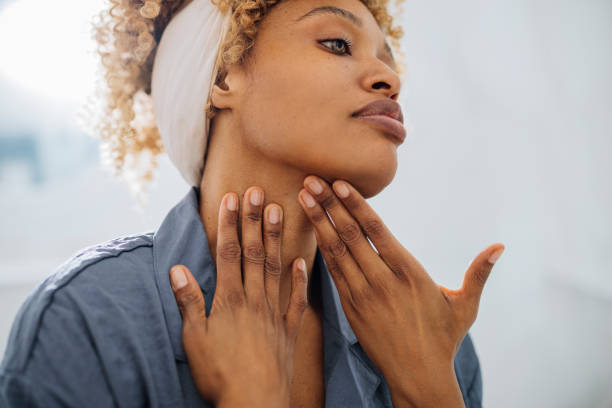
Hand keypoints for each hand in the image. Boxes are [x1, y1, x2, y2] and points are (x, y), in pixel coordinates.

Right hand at [169, 187, 307, 407]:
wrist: (254, 404)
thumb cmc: (219, 375)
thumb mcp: (195, 339)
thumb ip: (189, 302)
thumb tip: (177, 269)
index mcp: (230, 300)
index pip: (229, 253)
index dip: (230, 224)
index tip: (232, 198)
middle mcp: (254, 299)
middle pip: (254, 253)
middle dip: (255, 220)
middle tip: (259, 191)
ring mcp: (275, 313)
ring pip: (275, 268)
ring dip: (276, 239)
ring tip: (280, 211)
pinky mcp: (289, 330)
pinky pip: (297, 300)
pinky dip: (299, 279)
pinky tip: (303, 259)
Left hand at [297, 175, 504, 406]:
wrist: (418, 377)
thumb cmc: (443, 339)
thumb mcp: (465, 305)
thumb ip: (479, 273)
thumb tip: (501, 246)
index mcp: (409, 273)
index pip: (376, 231)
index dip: (355, 205)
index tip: (339, 183)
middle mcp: (382, 281)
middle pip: (350, 235)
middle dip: (328, 205)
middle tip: (311, 180)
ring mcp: (363, 295)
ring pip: (336, 251)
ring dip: (319, 222)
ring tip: (304, 197)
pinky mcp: (351, 308)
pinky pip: (333, 272)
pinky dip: (322, 248)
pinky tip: (313, 229)